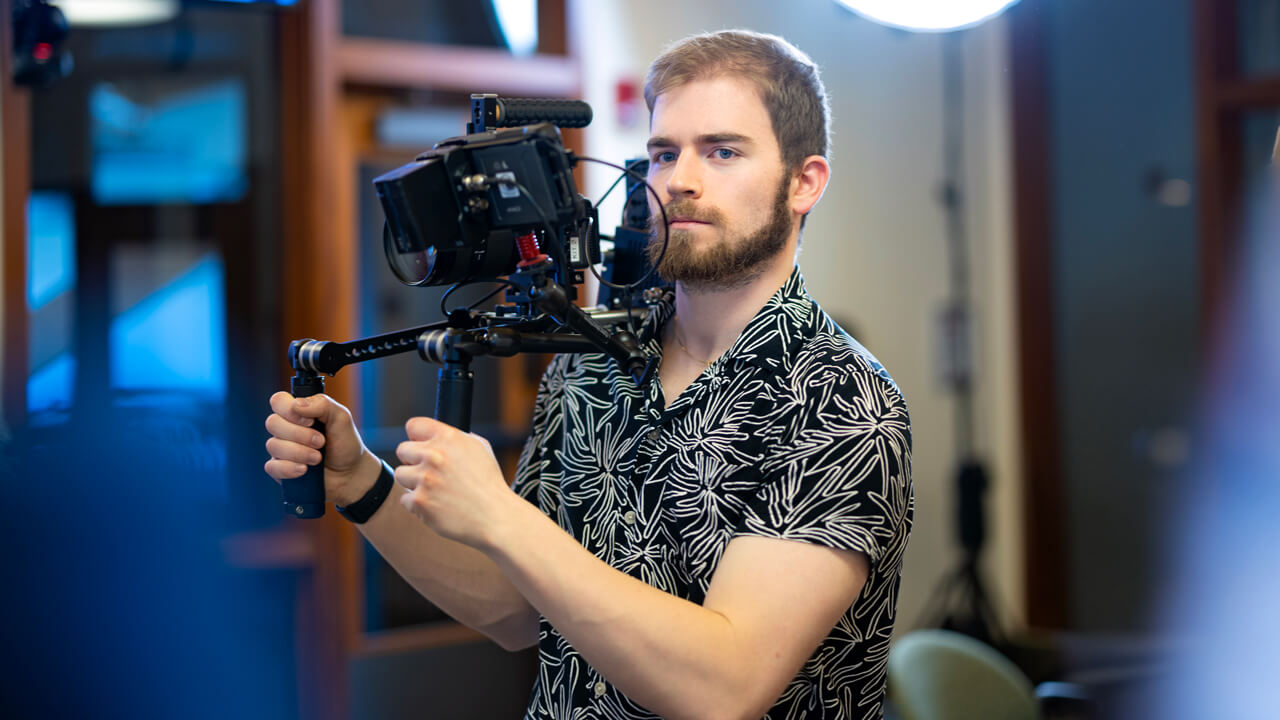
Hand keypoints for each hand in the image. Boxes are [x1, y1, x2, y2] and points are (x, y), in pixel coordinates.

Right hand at [264, 392, 377, 505]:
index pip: (278, 401)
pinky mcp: (279, 469)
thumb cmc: (345, 443)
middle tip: (321, 441)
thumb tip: (296, 404)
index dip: (288, 409)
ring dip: (299, 452)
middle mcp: (285, 428)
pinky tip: (304, 470)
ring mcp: (280, 449)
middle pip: (273, 423)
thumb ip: (322, 404)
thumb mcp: (341, 418)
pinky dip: (290, 468)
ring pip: (273, 445)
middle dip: (299, 434)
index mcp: (298, 412)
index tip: (310, 421)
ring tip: (318, 458)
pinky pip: (272, 467)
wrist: (350, 473)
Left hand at [394, 416, 517, 549]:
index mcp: (449, 437)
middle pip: (402, 450)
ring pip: (401, 474)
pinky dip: (418, 504)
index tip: (421, 447)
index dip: (417, 438)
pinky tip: (437, 506)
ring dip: (413, 482)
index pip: (413, 426)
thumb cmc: (489, 484)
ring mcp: (424, 478)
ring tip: (434, 490)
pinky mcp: (419, 501)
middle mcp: (434, 455)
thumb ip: (456, 438)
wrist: (495, 516)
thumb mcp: (480, 448)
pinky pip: (406, 499)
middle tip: (430, 473)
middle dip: (413, 461)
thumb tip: (437, 435)